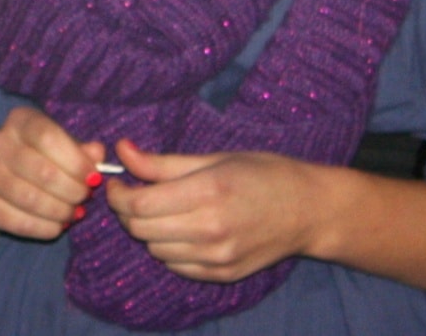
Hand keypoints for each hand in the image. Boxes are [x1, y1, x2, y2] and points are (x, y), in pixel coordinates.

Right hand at [0, 107, 105, 240]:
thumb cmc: (31, 157)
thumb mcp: (54, 144)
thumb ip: (78, 149)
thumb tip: (98, 154)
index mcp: (19, 121)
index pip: (49, 138)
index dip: (76, 161)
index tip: (93, 178)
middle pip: (44, 172)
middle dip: (73, 190)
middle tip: (85, 197)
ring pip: (33, 200)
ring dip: (62, 211)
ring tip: (74, 212)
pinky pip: (22, 222)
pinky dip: (47, 228)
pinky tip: (58, 225)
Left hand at [103, 140, 324, 282]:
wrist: (309, 210)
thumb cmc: (264, 174)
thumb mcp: (214, 158)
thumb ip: (162, 162)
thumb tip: (122, 150)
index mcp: (209, 192)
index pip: (141, 204)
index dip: (118, 194)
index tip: (116, 183)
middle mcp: (211, 229)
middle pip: (142, 229)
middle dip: (128, 211)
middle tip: (134, 194)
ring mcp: (218, 257)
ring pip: (155, 250)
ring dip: (148, 230)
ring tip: (162, 211)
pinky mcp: (222, 275)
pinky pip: (175, 266)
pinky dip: (168, 249)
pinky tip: (181, 230)